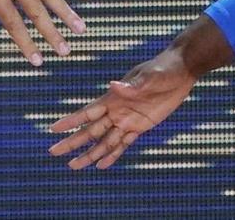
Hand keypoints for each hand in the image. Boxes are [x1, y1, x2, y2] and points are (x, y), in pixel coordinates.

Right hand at [48, 45, 197, 168]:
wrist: (181, 70)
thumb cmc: (163, 68)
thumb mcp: (149, 76)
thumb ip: (132, 85)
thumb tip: (113, 85)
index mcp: (114, 98)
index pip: (87, 113)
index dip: (71, 122)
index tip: (53, 129)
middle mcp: (116, 111)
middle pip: (90, 131)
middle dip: (72, 142)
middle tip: (53, 152)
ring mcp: (127, 120)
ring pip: (104, 142)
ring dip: (90, 154)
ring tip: (73, 166)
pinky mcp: (141, 126)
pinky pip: (123, 144)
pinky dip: (112, 155)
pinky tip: (101, 165)